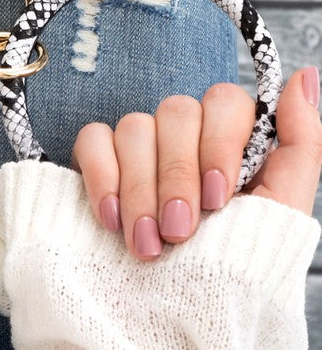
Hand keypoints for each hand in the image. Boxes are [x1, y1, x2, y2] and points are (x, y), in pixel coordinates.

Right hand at [71, 67, 321, 261]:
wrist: (185, 315)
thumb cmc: (238, 263)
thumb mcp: (282, 209)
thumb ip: (300, 142)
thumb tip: (306, 76)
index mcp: (230, 138)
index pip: (223, 101)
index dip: (217, 144)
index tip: (217, 199)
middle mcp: (185, 134)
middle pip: (175, 112)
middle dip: (176, 176)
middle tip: (179, 232)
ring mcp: (141, 144)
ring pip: (134, 126)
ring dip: (139, 189)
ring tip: (146, 244)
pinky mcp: (101, 159)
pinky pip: (93, 138)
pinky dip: (101, 176)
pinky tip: (110, 218)